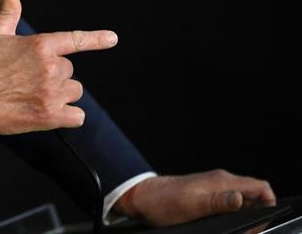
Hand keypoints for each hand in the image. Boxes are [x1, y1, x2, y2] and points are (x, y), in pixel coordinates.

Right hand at [0, 0, 118, 154]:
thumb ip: (8, 11)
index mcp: (40, 46)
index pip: (75, 40)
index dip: (97, 39)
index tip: (113, 38)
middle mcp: (50, 68)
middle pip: (69, 72)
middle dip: (54, 75)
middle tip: (27, 80)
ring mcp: (52, 93)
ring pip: (74, 92)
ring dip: (60, 95)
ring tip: (33, 96)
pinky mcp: (50, 117)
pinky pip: (77, 117)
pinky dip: (67, 117)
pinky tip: (46, 113)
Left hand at [113, 170, 276, 226]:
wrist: (141, 197)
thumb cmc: (163, 202)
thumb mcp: (192, 205)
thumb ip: (219, 202)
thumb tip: (240, 198)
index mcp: (222, 181)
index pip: (260, 187)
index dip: (268, 203)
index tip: (262, 221)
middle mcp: (220, 183)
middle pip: (252, 197)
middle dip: (255, 214)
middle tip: (245, 229)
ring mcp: (213, 189)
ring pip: (240, 202)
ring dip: (241, 216)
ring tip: (230, 227)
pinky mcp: (205, 196)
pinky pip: (226, 205)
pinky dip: (228, 216)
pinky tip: (218, 223)